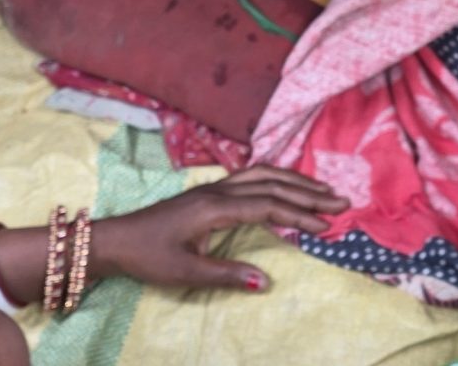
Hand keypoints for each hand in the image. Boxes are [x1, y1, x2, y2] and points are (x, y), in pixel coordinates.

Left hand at [90, 166, 347, 292]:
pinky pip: (251, 177)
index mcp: (214, 207)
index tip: (327, 226)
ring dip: (295, 181)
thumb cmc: (148, 257)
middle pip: (272, 184)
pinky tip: (287, 184)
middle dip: (308, 192)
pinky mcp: (209, 192)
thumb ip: (226, 275)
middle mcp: (218, 191)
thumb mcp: (185, 273)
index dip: (299, 215)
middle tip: (342, 201)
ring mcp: (213, 188)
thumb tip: (265, 283)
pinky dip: (277, 178)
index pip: (268, 206)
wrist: (115, 239)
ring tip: (324, 190)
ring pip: (262, 175)